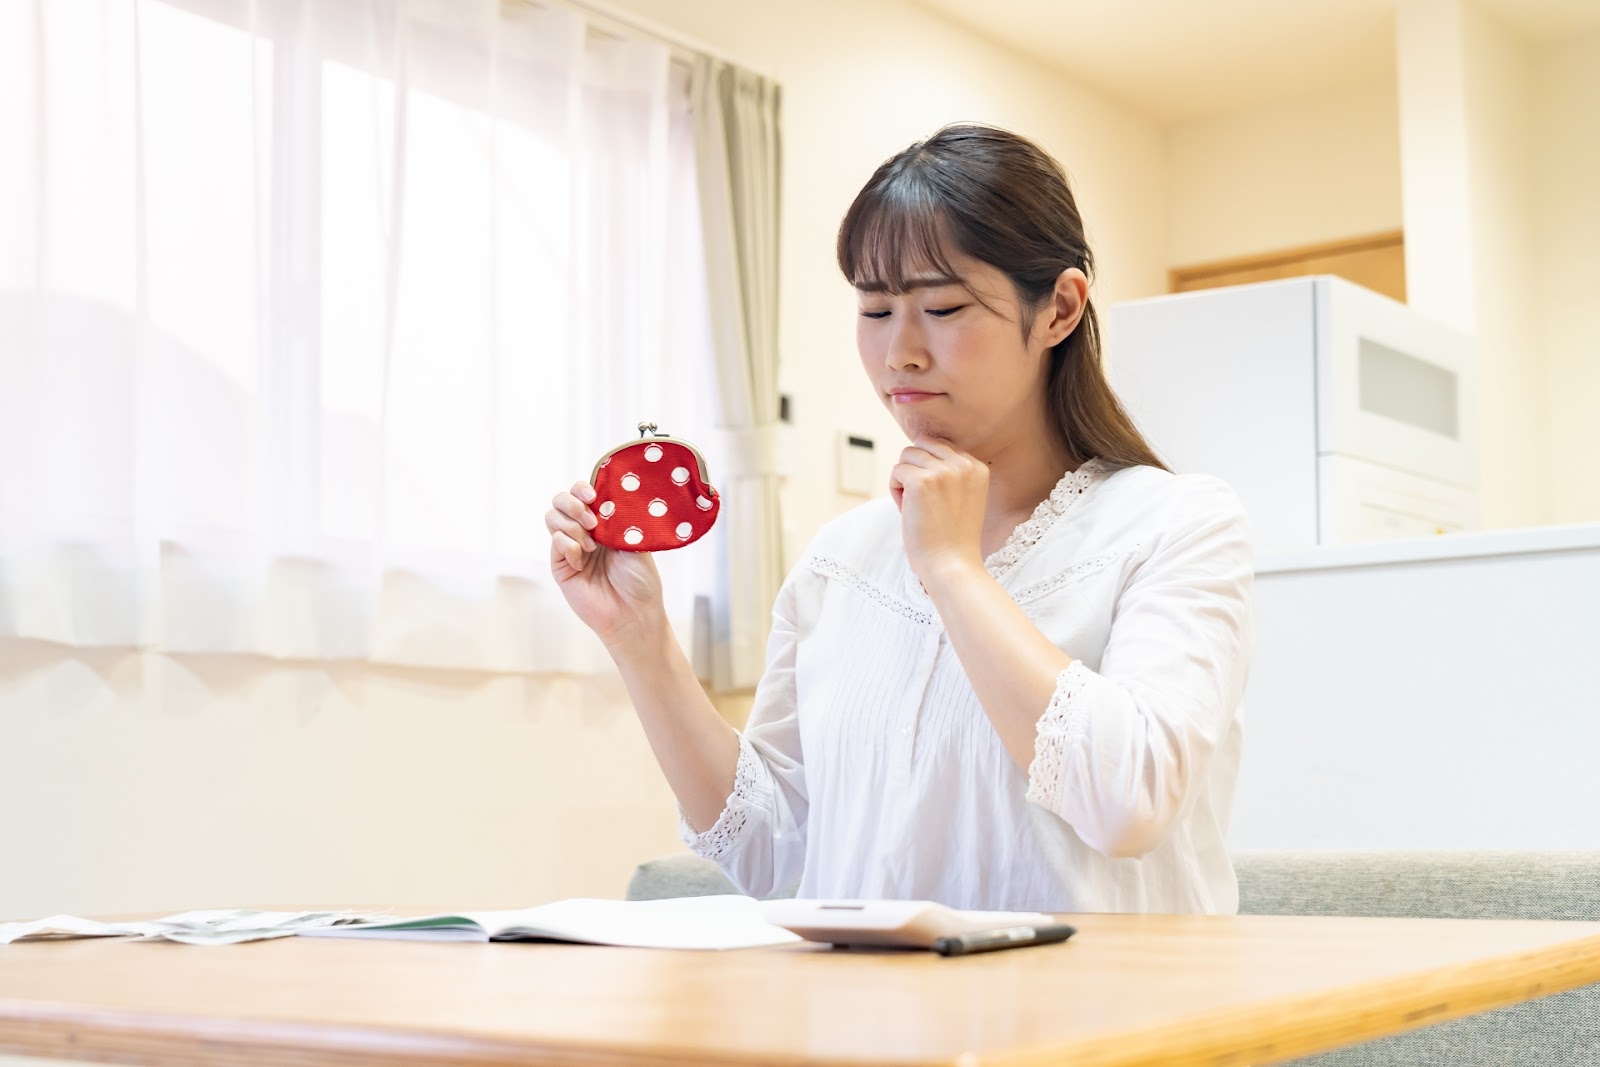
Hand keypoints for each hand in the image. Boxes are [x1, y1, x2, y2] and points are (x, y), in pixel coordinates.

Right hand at [546, 480, 667, 647]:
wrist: (633, 613)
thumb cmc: (640, 580)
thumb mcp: (635, 541)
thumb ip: (618, 516)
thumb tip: (604, 495)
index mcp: (604, 522)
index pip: (583, 494)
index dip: (582, 489)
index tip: (594, 496)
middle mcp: (584, 532)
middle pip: (560, 501)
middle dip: (573, 504)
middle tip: (593, 522)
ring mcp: (570, 548)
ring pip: (552, 517)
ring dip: (572, 526)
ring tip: (592, 546)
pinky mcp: (560, 566)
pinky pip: (555, 542)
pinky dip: (569, 545)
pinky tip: (583, 560)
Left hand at [889, 437, 987, 584]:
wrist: (952, 566)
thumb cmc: (953, 538)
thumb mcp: (964, 496)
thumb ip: (951, 473)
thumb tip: (918, 450)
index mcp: (977, 467)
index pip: (941, 446)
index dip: (930, 469)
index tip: (935, 498)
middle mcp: (963, 464)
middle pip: (922, 444)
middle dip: (914, 468)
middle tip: (920, 500)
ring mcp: (942, 471)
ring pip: (906, 455)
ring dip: (904, 479)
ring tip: (914, 506)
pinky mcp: (921, 482)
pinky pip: (896, 472)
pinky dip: (895, 491)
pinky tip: (907, 511)